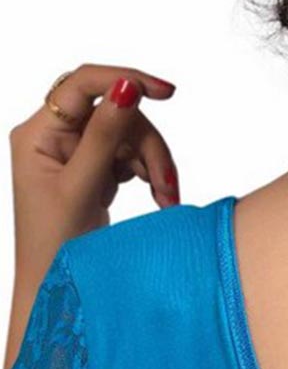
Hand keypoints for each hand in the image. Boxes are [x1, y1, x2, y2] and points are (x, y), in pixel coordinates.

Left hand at [8, 63, 178, 270]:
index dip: (125, 79)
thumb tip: (127, 87)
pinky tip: (158, 197)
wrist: (57, 289)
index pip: (83, 84)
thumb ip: (104, 136)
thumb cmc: (54, 246)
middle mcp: (55, 135)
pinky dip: (150, 174)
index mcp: (38, 134)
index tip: (165, 92)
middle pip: (117, 114)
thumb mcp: (81, 187)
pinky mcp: (93, 167)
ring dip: (154, 164)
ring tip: (166, 199)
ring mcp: (75, 151)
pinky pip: (131, 155)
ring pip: (130, 135)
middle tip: (167, 185)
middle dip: (149, 146)